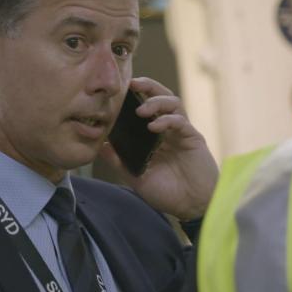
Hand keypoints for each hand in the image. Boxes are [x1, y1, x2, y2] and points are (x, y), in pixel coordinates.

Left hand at [97, 77, 217, 220]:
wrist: (192, 206)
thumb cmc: (168, 193)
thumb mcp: (136, 177)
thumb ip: (119, 161)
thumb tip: (98, 146)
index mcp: (155, 136)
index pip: (145, 107)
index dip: (135, 96)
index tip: (119, 91)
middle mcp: (169, 129)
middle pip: (161, 97)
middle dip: (147, 87)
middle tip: (132, 84)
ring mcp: (182, 132)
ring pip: (173, 103)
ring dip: (156, 101)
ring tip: (141, 110)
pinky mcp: (193, 138)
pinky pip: (181, 121)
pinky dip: (167, 120)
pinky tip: (154, 127)